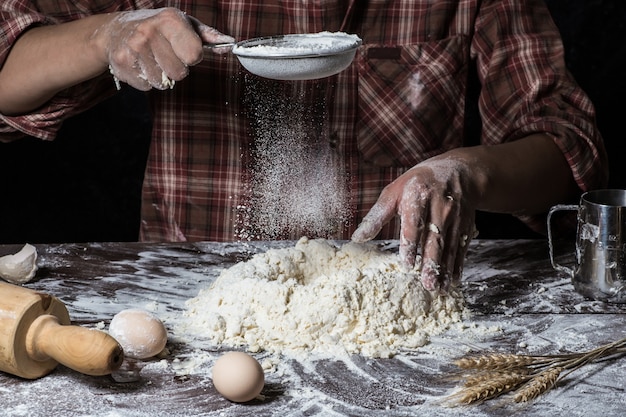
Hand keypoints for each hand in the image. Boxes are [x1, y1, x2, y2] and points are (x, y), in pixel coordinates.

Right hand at [100, 8, 233, 89]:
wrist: (115, 29)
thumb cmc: (157, 27)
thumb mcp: (184, 23)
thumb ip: (208, 36)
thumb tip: (229, 43)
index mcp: (169, 21)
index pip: (194, 54)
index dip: (193, 56)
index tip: (185, 49)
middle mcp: (149, 32)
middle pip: (179, 73)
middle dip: (177, 68)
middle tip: (166, 55)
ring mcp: (133, 49)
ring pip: (163, 82)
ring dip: (161, 75)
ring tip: (153, 59)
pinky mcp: (122, 64)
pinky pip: (147, 86)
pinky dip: (147, 79)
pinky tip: (141, 64)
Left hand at [352, 156, 478, 292]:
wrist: (458, 171)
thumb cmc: (418, 183)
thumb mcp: (393, 192)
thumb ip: (377, 216)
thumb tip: (357, 238)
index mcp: (418, 196)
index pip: (414, 223)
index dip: (411, 244)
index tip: (407, 264)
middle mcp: (440, 206)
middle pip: (435, 238)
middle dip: (432, 263)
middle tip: (427, 284)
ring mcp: (455, 217)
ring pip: (450, 246)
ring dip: (445, 270)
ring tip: (439, 289)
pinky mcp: (466, 225)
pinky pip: (462, 248)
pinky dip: (458, 265)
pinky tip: (453, 280)